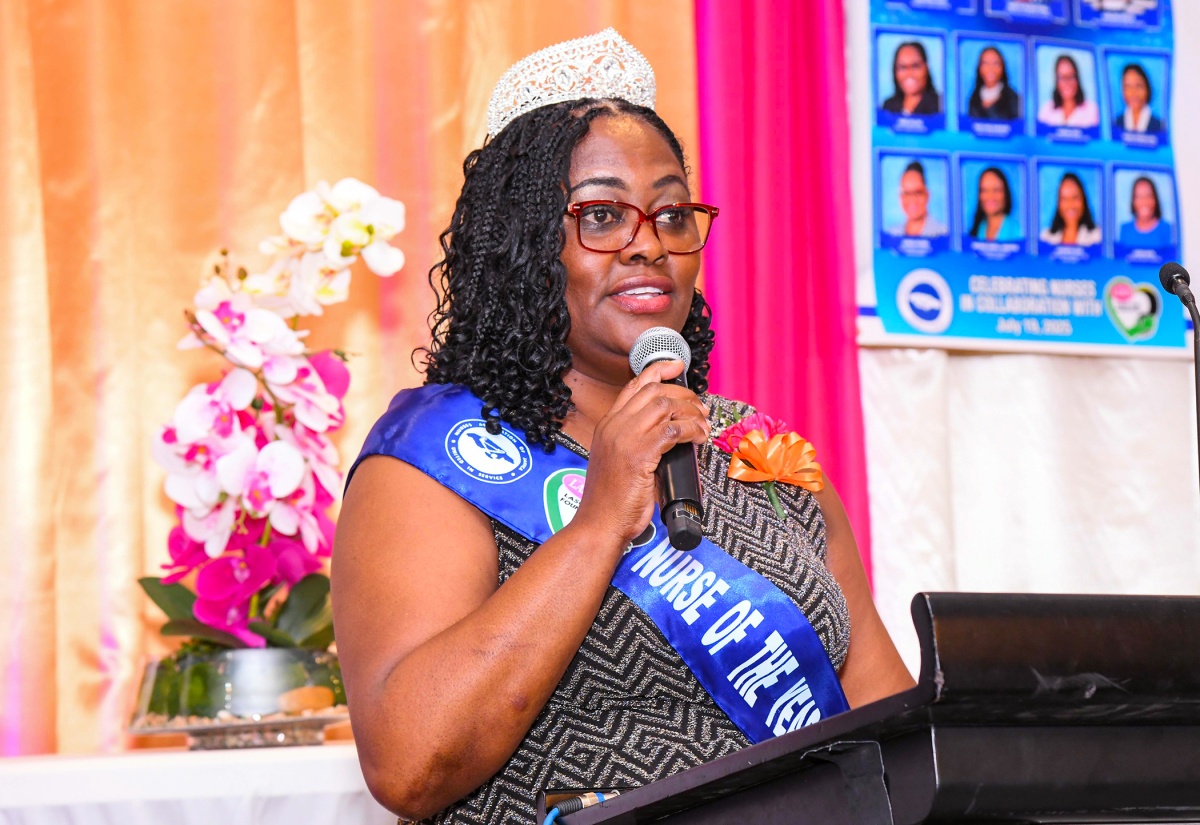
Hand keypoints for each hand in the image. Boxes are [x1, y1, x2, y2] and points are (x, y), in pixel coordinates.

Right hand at [570, 361, 709, 545]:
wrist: (599, 524)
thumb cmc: (611, 501)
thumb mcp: (619, 462)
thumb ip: (638, 443)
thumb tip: (670, 434)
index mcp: (607, 426)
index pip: (634, 386)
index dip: (658, 371)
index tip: (676, 367)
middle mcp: (614, 427)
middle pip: (653, 391)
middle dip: (683, 394)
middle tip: (700, 407)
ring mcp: (624, 439)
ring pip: (665, 406)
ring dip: (691, 412)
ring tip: (703, 425)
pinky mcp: (639, 454)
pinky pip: (673, 430)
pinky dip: (691, 430)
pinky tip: (698, 438)